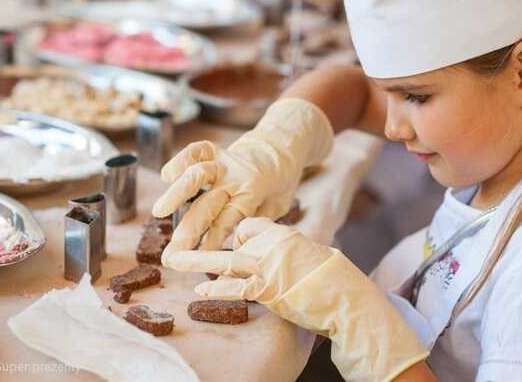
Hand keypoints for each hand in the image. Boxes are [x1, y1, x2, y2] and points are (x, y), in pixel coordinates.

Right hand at [152, 98, 332, 253]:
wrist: (283, 149)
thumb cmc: (280, 186)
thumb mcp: (278, 207)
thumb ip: (258, 222)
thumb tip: (238, 246)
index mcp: (253, 194)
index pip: (229, 220)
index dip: (213, 239)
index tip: (199, 258)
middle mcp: (236, 178)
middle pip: (208, 206)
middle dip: (188, 231)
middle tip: (171, 255)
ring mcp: (225, 163)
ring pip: (198, 174)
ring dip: (177, 193)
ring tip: (159, 212)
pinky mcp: (217, 151)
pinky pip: (197, 151)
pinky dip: (180, 159)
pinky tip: (167, 175)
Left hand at [164, 218, 428, 381]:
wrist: (346, 295)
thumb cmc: (331, 279)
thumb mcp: (308, 255)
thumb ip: (284, 253)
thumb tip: (269, 262)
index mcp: (284, 233)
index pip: (248, 226)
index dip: (236, 237)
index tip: (232, 247)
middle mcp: (273, 244)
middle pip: (231, 239)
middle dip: (202, 240)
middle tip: (178, 243)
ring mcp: (269, 266)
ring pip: (225, 259)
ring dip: (196, 260)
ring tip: (175, 260)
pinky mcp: (268, 288)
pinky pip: (235, 287)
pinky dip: (216, 289)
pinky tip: (199, 292)